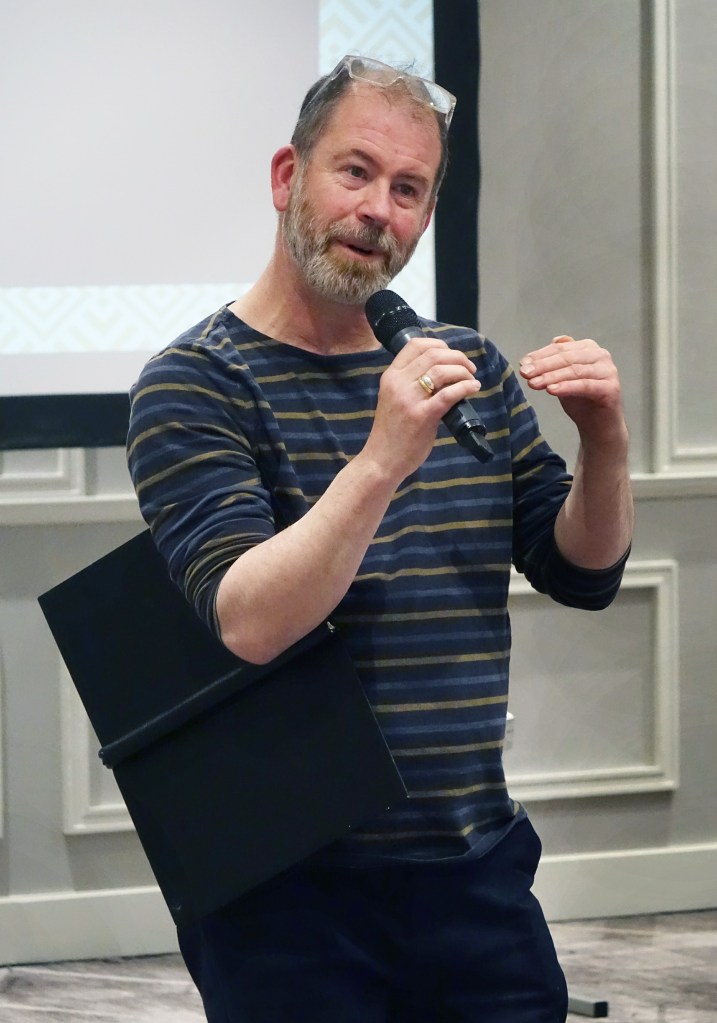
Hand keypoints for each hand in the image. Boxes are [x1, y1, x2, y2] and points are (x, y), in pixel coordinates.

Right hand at [364, 336, 480, 480]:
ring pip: (442, 370)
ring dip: (463, 371)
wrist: (382, 460)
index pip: (415, 345)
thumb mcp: (393, 399)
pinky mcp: (422, 416)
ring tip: (471, 380)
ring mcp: (409, 399)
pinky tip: (473, 389)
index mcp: (390, 377)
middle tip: (469, 368)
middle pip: (433, 354)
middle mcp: (398, 383)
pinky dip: (465, 387)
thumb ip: (410, 384)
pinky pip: (448, 394)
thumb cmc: (391, 433)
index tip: (452, 354)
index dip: (439, 344)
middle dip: (458, 357)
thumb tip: (442, 373)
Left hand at [519, 335, 626, 446]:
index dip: (540, 355)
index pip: (560, 348)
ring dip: (551, 376)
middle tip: (524, 373)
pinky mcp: (611, 388)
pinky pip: (584, 385)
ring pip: (574, 371)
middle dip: (543, 365)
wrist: (598, 426)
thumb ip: (557, 361)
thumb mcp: (563, 378)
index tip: (522, 363)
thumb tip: (553, 340)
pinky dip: (566, 387)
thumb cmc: (581, 401)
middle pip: (566, 358)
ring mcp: (608, 371)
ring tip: (533, 383)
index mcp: (588, 348)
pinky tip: (551, 390)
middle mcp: (600, 355)